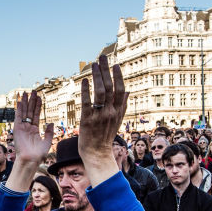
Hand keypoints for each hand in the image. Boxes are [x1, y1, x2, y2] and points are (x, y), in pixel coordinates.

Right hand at [11, 91, 55, 166]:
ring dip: (25, 102)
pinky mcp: (17, 129)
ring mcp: (22, 128)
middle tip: (33, 91)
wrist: (31, 159)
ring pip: (24, 112)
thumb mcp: (47, 142)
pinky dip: (18, 109)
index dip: (38, 106)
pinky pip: (18, 116)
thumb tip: (51, 123)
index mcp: (34, 130)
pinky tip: (19, 101)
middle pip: (30, 111)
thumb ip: (49, 132)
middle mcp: (28, 127)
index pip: (36, 115)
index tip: (40, 98)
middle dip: (32, 101)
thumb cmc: (38, 154)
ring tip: (26, 93)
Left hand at [77, 54, 126, 180]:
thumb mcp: (118, 120)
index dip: (119, 76)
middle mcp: (110, 112)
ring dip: (97, 76)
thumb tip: (128, 91)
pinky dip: (86, 90)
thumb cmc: (105, 136)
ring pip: (100, 92)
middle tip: (102, 57)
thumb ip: (123, 105)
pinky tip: (83, 80)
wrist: (97, 153)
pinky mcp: (87, 120)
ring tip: (94, 64)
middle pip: (110, 87)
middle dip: (106, 70)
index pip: (121, 90)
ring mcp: (99, 116)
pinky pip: (87, 102)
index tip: (115, 64)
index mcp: (118, 111)